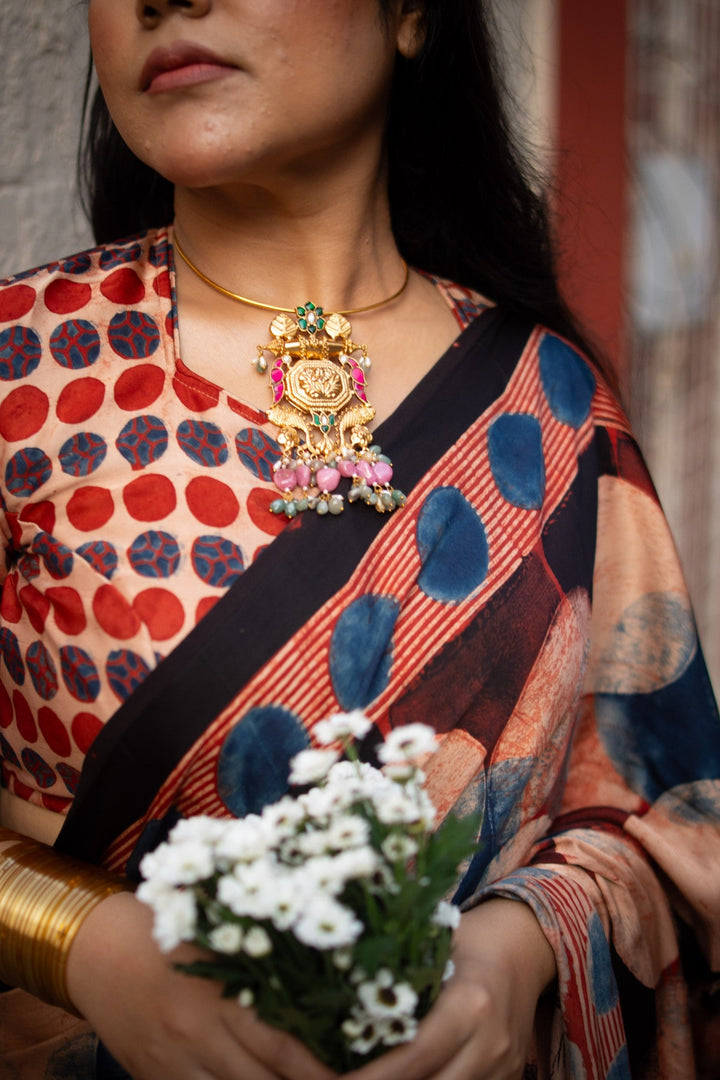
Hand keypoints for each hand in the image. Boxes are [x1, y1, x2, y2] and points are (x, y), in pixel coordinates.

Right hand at [65, 891, 337, 1079]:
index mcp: (221, 994)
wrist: (97, 949)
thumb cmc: (173, 930)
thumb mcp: (223, 938)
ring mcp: (174, 1068)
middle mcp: (198, 1038)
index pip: (284, 1047)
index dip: (324, 1070)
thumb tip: (332, 985)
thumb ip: (268, 969)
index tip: (368, 1067)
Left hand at [340, 898, 556, 1079]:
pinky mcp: (508, 1079)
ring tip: (356, 1077)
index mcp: (469, 1003)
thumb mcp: (431, 947)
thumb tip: (327, 998)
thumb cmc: (466, 939)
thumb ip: (394, 979)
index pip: (411, 1059)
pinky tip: (395, 1078)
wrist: (524, 943)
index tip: (324, 1076)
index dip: (366, 1078)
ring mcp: (502, 1068)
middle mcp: (489, 1043)